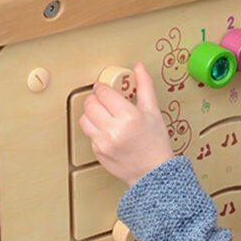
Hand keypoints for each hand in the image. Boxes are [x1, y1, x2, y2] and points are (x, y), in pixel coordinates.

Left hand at [79, 62, 173, 185]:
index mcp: (129, 117)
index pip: (103, 92)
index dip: (103, 89)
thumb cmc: (156, 144)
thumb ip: (145, 86)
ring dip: (92, 114)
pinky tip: (108, 132)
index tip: (107, 90)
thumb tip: (139, 67)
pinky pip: (89, 134)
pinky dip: (96, 130)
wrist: (153, 173)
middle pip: (90, 103)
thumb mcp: (153, 112)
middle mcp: (113, 130)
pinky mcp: (98, 152)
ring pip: (84, 118)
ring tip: (105, 116)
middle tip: (105, 102)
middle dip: (96, 100)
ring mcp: (103, 142)